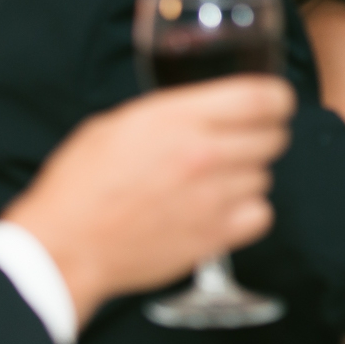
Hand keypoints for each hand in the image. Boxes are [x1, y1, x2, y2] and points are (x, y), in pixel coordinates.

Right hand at [1, 76, 293, 323]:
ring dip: (248, 174)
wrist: (66, 246)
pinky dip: (249, 211)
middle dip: (263, 134)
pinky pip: (261, 215)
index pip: (261, 97)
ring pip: (265, 176)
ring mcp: (213, 198)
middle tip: (242, 141)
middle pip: (273, 137)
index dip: (278, 98)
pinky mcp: (215, 236)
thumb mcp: (118, 123)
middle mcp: (204, 155)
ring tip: (215, 180)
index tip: (276, 103)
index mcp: (179, 119)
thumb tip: (204, 109)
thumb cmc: (81, 185)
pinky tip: (223, 208)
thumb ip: (170, 113)